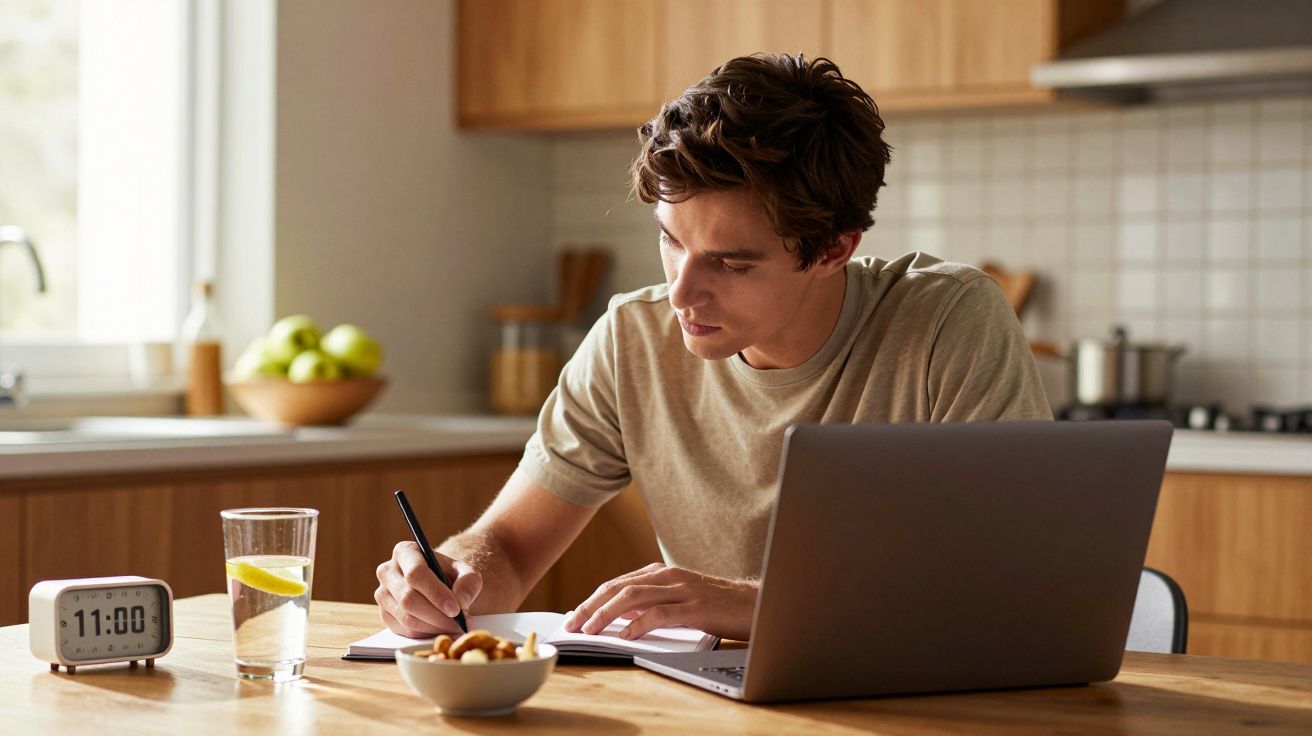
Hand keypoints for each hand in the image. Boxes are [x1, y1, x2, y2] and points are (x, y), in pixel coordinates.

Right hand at [374, 541, 482, 637]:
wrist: (438, 585)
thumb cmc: (450, 575)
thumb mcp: (465, 571)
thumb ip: (469, 581)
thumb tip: (461, 601)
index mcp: (405, 552)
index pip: (416, 574)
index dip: (436, 593)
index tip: (455, 609)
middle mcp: (388, 571)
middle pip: (408, 599)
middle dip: (437, 616)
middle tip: (460, 624)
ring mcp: (382, 594)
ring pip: (406, 618)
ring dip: (434, 627)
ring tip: (455, 628)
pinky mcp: (384, 615)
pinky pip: (404, 630)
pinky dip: (426, 634)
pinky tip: (441, 629)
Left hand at [562, 563, 757, 641]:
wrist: (759, 604)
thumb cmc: (719, 605)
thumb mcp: (681, 599)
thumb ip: (654, 602)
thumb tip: (621, 618)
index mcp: (663, 573)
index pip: (618, 584)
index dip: (593, 600)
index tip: (575, 617)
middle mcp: (669, 576)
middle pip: (619, 587)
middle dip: (591, 606)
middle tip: (573, 625)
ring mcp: (683, 590)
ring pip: (633, 597)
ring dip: (606, 614)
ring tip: (590, 630)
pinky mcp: (696, 607)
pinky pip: (660, 614)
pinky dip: (638, 625)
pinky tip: (624, 636)